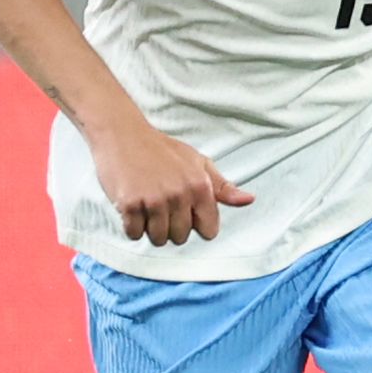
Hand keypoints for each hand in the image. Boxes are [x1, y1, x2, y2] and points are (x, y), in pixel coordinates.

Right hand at [92, 120, 251, 246]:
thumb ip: (222, 187)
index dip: (195, 223)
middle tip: (160, 204)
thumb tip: (249, 200)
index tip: (184, 210)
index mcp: (200, 186)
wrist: (122, 134)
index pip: (208, 230)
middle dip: (170, 226)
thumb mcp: (198, 163)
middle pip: (181, 237)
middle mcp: (180, 194)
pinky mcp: (130, 204)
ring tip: (146, 205)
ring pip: (158, 238)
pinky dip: (131, 225)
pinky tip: (131, 205)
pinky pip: (134, 234)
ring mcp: (154, 199)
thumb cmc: (162, 150)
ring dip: (150, 227)